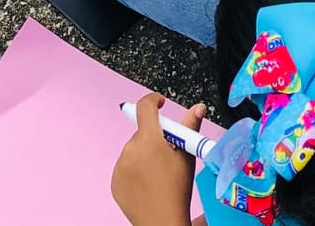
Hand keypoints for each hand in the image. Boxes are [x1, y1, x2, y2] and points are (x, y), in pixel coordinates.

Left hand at [111, 92, 205, 225]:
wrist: (162, 222)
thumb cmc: (177, 190)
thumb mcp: (186, 155)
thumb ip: (190, 127)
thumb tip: (198, 108)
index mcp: (149, 139)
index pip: (144, 107)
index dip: (153, 100)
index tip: (160, 103)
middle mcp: (130, 150)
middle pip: (141, 132)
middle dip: (153, 136)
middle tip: (167, 152)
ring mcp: (120, 167)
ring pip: (133, 149)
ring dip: (144, 153)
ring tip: (158, 173)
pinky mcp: (115, 181)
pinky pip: (125, 166)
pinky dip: (135, 169)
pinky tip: (147, 183)